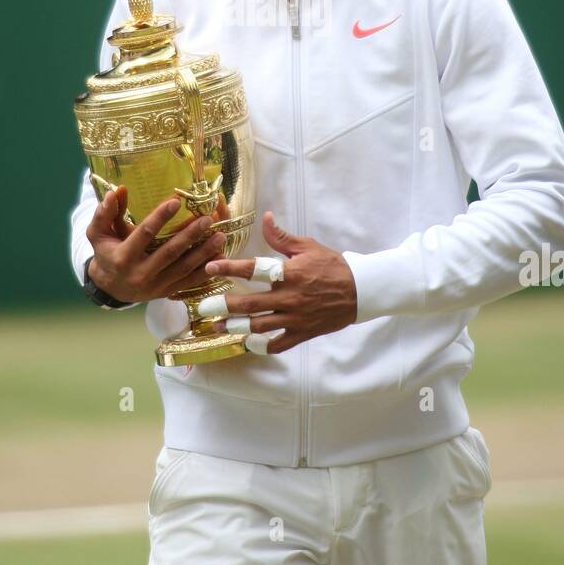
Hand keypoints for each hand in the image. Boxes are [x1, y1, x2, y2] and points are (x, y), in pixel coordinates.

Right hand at [85, 185, 224, 305]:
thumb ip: (104, 213)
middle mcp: (140, 273)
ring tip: (220, 236)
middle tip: (207, 218)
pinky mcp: (167, 292)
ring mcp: (155, 285)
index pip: (145, 234)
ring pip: (183, 268)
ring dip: (204, 252)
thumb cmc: (106, 253)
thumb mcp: (97, 234)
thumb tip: (115, 191)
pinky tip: (220, 258)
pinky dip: (206, 271)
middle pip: (170, 252)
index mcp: (123, 257)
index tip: (176, 201)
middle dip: (190, 235)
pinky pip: (189, 282)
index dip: (160, 217)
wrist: (110, 287)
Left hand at [201, 210, 356, 353]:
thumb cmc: (332, 266)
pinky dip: (260, 346)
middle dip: (223, 306)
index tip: (210, 267)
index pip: (254, 270)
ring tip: (217, 326)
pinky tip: (246, 343)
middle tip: (203, 307)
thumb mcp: (308, 246)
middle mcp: (290, 297)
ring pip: (259, 327)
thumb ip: (281, 237)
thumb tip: (264, 218)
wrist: (360, 291)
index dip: (230, 268)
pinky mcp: (302, 333)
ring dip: (235, 327)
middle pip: (250, 304)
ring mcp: (295, 318)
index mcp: (290, 273)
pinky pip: (277, 344)